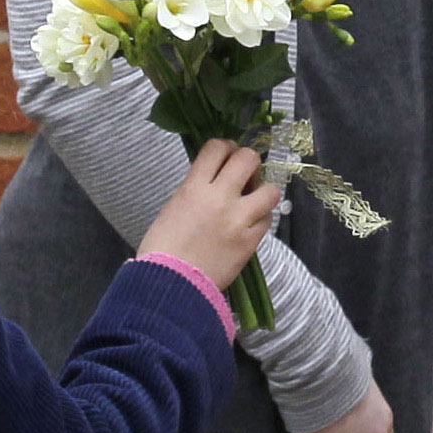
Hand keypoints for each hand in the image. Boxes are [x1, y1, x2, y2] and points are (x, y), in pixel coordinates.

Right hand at [145, 140, 277, 292]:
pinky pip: (267, 220)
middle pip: (248, 159)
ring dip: (263, 191)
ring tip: (254, 200)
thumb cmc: (162, 249)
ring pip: (269, 190)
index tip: (227, 154)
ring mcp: (238, 220)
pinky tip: (250, 224)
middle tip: (245, 174)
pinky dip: (261, 219)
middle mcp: (219, 198)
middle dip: (249, 162)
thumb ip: (196, 191)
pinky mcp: (249, 242)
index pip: (217, 148)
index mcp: (193, 188)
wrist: (170, 286)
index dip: (226, 146)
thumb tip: (215, 182)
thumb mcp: (173, 208)